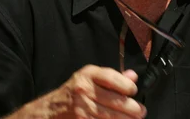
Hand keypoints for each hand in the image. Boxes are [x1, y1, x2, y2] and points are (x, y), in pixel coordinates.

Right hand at [9, 65, 145, 118]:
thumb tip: (133, 77)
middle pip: (113, 100)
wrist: (49, 110)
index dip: (127, 85)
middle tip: (141, 111)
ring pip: (109, 116)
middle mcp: (83, 90)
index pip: (111, 78)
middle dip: (131, 108)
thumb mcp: (91, 78)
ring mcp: (81, 108)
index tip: (134, 91)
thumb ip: (113, 77)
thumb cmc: (74, 91)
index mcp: (88, 74)